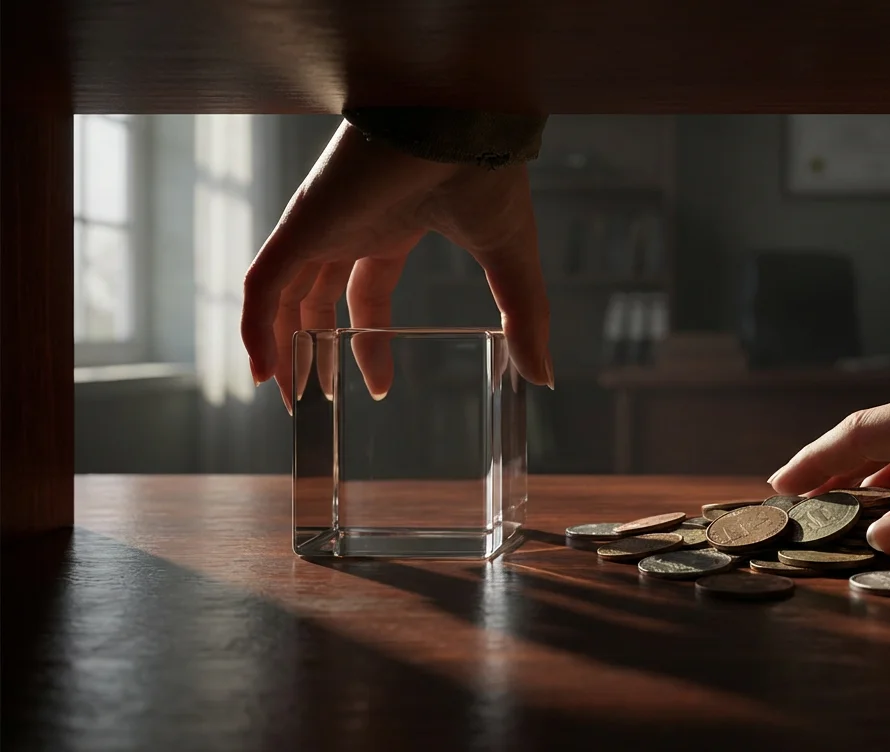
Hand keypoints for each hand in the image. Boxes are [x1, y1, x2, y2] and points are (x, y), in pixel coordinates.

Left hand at [241, 120, 550, 411]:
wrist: (465, 125)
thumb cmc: (489, 175)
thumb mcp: (510, 261)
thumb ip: (525, 319)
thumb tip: (545, 376)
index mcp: (393, 228)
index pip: (367, 294)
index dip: (370, 344)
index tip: (380, 388)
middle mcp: (351, 226)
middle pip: (316, 297)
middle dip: (314, 348)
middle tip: (315, 399)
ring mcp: (322, 224)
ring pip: (281, 294)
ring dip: (278, 346)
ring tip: (282, 396)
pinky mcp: (302, 222)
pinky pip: (261, 282)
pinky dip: (255, 326)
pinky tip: (263, 370)